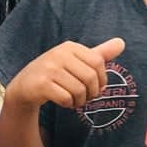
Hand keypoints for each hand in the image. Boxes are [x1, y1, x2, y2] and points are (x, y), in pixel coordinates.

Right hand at [4, 37, 124, 112]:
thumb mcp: (77, 61)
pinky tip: (64, 102)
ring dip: (80, 101)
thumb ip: (99, 54)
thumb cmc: (56, 73)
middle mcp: (58, 54)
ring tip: (74, 100)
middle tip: (86, 97)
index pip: (98, 62)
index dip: (102, 79)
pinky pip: (66, 98)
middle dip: (91, 93)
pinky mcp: (41, 84)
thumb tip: (122, 42)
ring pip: (78, 90)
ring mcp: (48, 69)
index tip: (96, 87)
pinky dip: (68, 104)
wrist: (25, 86)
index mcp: (70, 47)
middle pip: (90, 78)